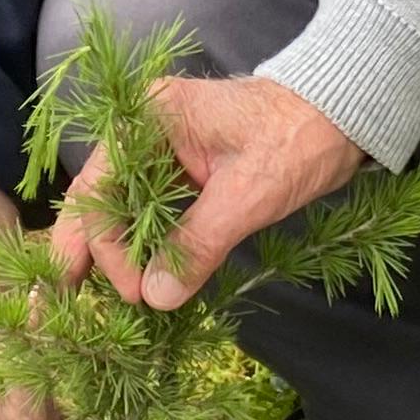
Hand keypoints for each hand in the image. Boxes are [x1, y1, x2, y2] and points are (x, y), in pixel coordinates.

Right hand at [48, 73, 362, 310]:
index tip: (133, 292)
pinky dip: (149, 248)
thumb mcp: (248, 194)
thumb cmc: (297, 139)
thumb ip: (197, 244)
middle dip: (93, 253)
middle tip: (75, 304)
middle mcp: (146, 131)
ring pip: (125, 210)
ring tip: (115, 302)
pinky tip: (146, 281)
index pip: (100, 188)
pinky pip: (155, 215)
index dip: (105, 247)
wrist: (344, 114)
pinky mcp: (188, 173)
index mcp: (148, 118)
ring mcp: (165, 152)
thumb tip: (156, 298)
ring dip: (121, 255)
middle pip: (101, 199)